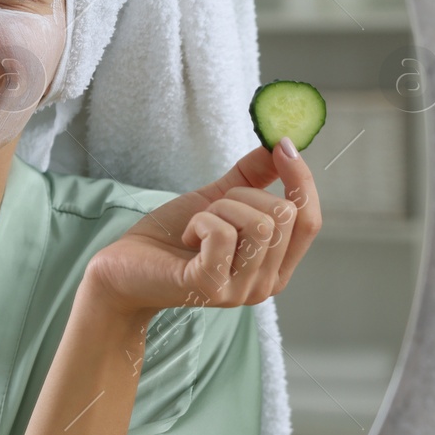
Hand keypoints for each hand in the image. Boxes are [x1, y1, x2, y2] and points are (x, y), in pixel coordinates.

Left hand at [82, 139, 322, 317]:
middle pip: (284, 215)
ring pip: (257, 222)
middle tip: (211, 210)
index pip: (310, 221)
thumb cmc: (172, 237)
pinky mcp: (209, 287)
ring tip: (198, 224)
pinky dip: (200, 221)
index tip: (284, 146)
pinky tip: (188, 236)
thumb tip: (281, 144)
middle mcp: (265, 285)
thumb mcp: (219, 200)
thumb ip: (254, 176)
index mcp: (276, 267)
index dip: (301, 181)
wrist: (125, 267)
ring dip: (220, 208)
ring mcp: (239, 291)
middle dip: (242, 195)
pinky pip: (222, 233)